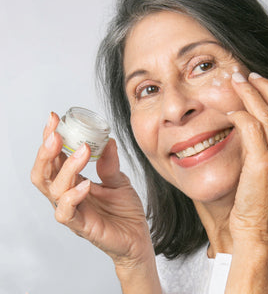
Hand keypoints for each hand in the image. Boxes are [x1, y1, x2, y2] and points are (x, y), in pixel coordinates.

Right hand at [31, 112, 152, 267]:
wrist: (137, 236)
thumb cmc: (124, 210)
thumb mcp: (118, 180)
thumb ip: (109, 163)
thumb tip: (107, 139)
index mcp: (73, 182)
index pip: (54, 160)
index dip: (50, 139)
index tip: (54, 119)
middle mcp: (67, 196)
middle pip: (43, 174)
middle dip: (46, 152)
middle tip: (57, 134)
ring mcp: (72, 211)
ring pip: (54, 190)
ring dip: (66, 167)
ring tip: (83, 150)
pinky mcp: (81, 226)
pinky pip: (67, 212)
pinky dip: (73, 196)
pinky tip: (86, 184)